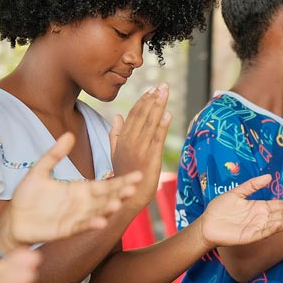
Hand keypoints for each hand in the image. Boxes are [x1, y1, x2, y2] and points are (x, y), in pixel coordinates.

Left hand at [0, 133, 143, 249]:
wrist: (14, 219)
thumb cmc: (27, 195)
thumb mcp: (40, 170)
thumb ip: (55, 154)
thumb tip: (69, 134)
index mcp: (80, 188)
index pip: (106, 184)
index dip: (121, 181)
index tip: (137, 175)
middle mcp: (83, 203)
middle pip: (107, 198)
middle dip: (121, 193)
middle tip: (135, 188)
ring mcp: (76, 217)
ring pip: (98, 212)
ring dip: (108, 209)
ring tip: (118, 203)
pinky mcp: (67, 229)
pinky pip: (82, 226)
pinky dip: (92, 224)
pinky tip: (101, 221)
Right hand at [110, 84, 170, 203]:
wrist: (128, 197)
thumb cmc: (124, 175)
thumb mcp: (115, 153)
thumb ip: (116, 134)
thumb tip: (118, 115)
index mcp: (122, 140)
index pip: (133, 115)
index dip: (143, 101)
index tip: (152, 89)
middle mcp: (130, 142)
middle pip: (142, 116)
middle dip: (153, 99)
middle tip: (163, 85)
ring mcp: (140, 150)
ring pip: (150, 124)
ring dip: (159, 107)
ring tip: (165, 93)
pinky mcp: (151, 159)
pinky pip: (157, 139)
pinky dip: (162, 126)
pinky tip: (168, 114)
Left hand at [199, 174, 282, 247]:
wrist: (206, 223)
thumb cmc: (220, 208)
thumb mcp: (237, 192)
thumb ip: (252, 185)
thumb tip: (269, 177)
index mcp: (259, 207)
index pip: (280, 205)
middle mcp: (261, 218)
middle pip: (282, 213)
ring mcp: (257, 227)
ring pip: (277, 223)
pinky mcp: (251, 236)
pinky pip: (265, 232)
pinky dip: (274, 228)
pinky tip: (282, 222)